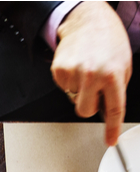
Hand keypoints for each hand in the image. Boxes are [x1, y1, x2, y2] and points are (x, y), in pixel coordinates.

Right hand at [52, 1, 132, 145]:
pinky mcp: (58, 71)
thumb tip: (108, 109)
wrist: (87, 20)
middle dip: (89, 105)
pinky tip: (76, 66)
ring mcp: (73, 73)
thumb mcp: (123, 64)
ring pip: (73, 98)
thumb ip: (116, 88)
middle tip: (93, 90)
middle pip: (85, 111)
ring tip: (86, 69)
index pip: (113, 109)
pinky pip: (63, 87)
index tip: (109, 140)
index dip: (111, 128)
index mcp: (113, 74)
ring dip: (79, 88)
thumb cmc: (108, 40)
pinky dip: (69, 80)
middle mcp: (92, 75)